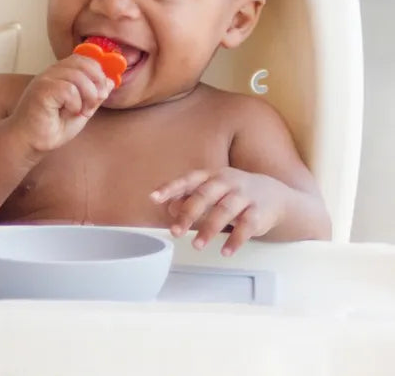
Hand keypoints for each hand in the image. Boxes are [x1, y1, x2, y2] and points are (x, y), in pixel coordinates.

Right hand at [9, 54, 114, 152]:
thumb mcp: (81, 110)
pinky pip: (68, 89)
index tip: (103, 91)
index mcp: (60, 74)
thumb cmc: (51, 127)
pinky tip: (70, 112)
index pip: (84, 59)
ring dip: (87, 96)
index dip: (99, 71)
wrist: (29, 142)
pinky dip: (75, 103)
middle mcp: (52, 73)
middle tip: (96, 101)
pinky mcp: (41, 91)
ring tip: (82, 111)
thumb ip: (94, 96)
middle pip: (83, 63)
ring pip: (78, 76)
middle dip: (97, 82)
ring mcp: (45, 80)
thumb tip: (111, 81)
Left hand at [150, 168, 286, 255]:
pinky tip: (225, 251)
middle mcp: (227, 182)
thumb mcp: (212, 190)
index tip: (154, 198)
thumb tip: (170, 209)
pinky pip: (247, 226)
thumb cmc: (234, 192)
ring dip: (209, 229)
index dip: (170, 188)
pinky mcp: (259, 212)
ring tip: (196, 245)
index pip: (188, 179)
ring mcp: (244, 196)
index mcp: (211, 175)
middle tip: (175, 232)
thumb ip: (190, 197)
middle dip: (188, 214)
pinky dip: (235, 240)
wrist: (273, 194)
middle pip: (204, 195)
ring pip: (224, 211)